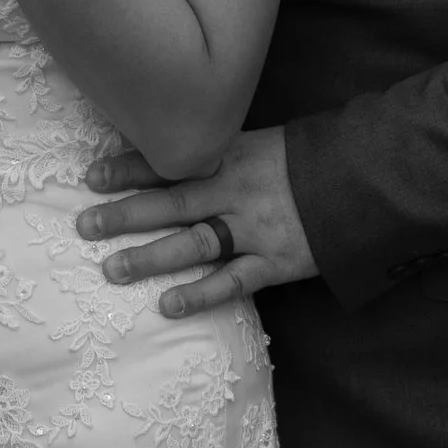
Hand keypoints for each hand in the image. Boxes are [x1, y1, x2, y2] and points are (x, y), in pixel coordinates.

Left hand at [75, 128, 317, 318]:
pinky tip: (167, 306)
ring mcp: (254, 228)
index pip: (171, 162)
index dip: (129, 168)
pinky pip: (232, 281)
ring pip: (193, 243)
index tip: (90, 177)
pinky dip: (200, 295)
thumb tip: (171, 152)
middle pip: (171, 203)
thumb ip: (220, 152)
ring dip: (150, 257)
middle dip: (125, 214)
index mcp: (230, 155)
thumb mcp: (261, 142)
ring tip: (112, 269)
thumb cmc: (306, 160)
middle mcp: (235, 190)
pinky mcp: (274, 262)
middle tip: (84, 226)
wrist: (364, 180)